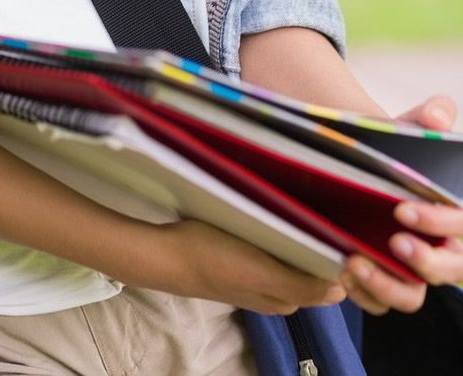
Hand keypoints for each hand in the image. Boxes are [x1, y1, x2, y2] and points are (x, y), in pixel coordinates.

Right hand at [149, 220, 345, 315]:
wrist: (168, 253)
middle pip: (309, 268)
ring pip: (290, 258)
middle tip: (318, 215)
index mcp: (286, 298)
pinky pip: (271, 250)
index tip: (337, 230)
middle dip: (317, 246)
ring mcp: (257, 276)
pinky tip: (273, 219)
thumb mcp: (261, 274)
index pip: (325, 280)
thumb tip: (342, 290)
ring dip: (297, 239)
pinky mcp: (242, 261)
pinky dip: (277, 237)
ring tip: (299, 212)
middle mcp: (275, 292)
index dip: (333, 259)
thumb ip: (301, 286)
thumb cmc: (215, 262)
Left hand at [342, 94, 462, 312]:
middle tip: (394, 243)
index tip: (404, 210)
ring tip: (355, 264)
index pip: (459, 225)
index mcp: (453, 217)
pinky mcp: (385, 282)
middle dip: (425, 261)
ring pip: (412, 296)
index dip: (438, 221)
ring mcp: (412, 271)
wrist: (364, 171)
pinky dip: (363, 293)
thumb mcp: (409, 132)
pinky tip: (341, 273)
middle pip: (449, 271)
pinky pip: (380, 302)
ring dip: (387, 285)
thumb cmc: (395, 156)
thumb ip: (427, 118)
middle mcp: (440, 249)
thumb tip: (439, 113)